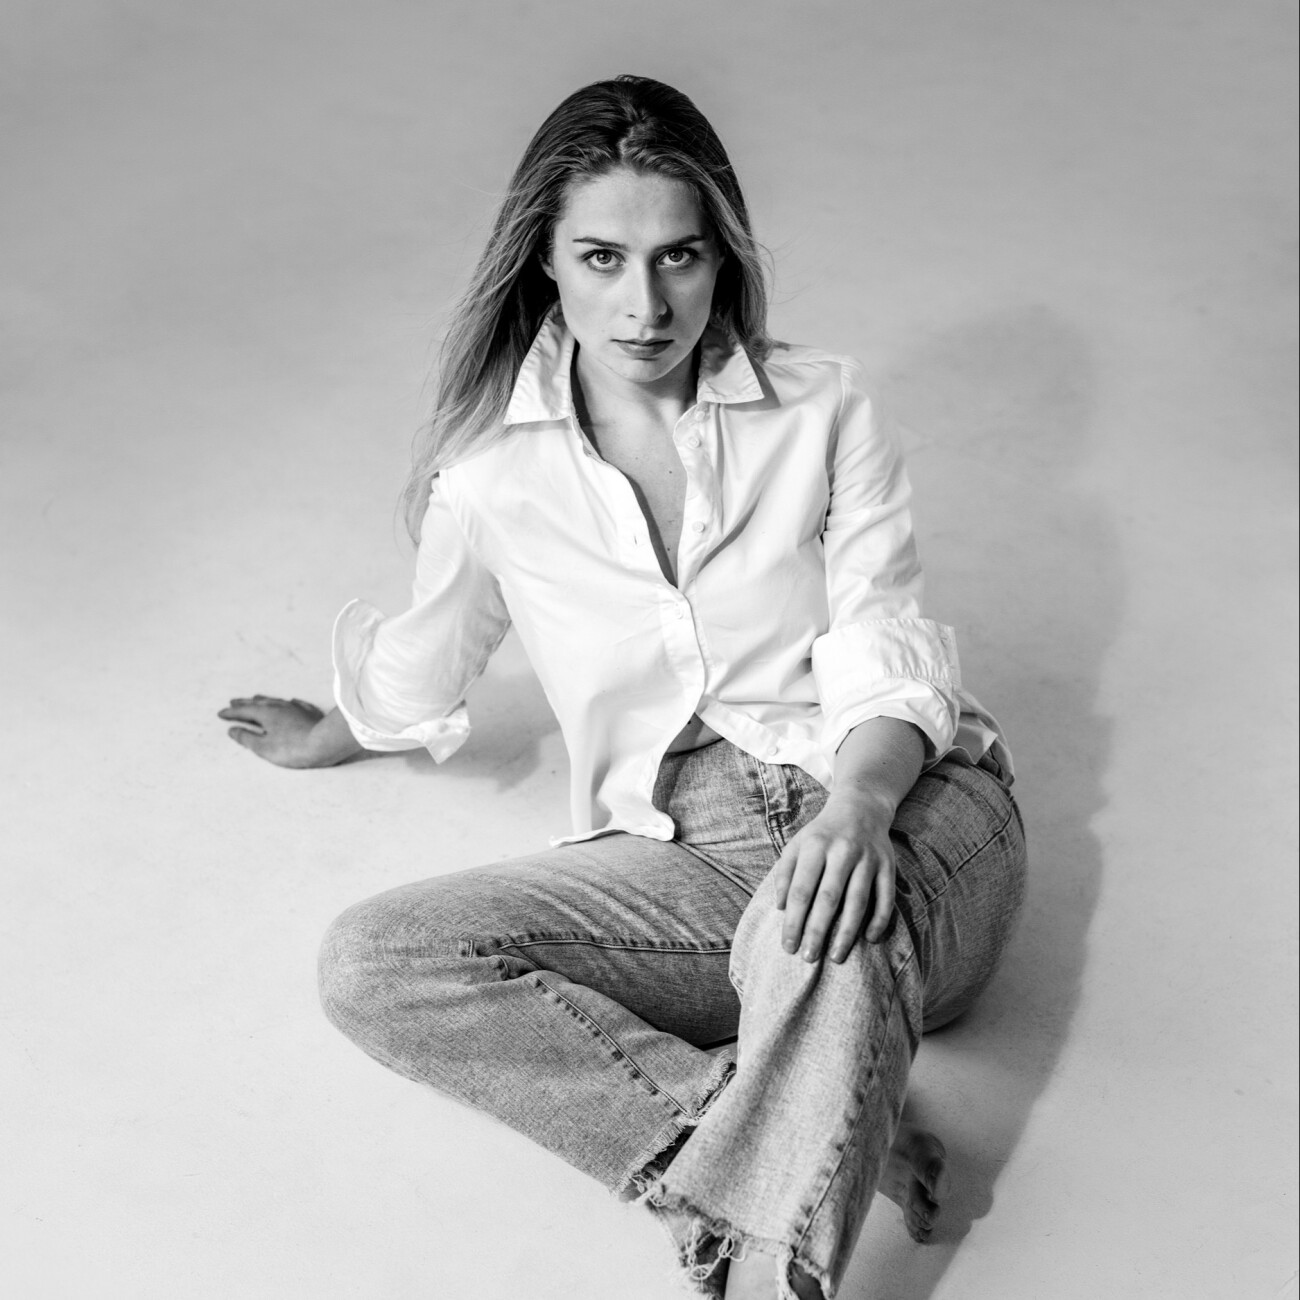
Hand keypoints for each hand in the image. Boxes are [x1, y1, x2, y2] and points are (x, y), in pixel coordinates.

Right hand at [218, 695, 331, 767]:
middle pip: (259, 702)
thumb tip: (232, 730)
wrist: (325, 743)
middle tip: (233, 701)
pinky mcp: (311, 713)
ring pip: (276, 701)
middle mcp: (281, 706)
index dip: (231, 713)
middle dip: (244, 703)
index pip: (244, 711)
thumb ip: (247, 738)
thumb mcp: (263, 747)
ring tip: (255, 698)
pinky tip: (291, 701)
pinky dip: (288, 703)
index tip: (221, 713)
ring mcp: (297, 708)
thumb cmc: (292, 749)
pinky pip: (297, 704)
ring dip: (264, 699)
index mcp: (266, 713)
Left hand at [771, 791, 897, 963]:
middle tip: (808, 958)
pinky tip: (869, 939)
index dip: (793, 920)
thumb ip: (785, 874)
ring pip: (858, 901)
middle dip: (817, 931)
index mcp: (814, 846)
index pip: (801, 889)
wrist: (860, 808)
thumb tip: (782, 907)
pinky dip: (879, 920)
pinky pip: (886, 897)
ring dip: (847, 932)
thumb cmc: (821, 834)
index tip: (787, 946)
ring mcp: (868, 858)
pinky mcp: (888, 865)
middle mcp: (842, 851)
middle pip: (828, 898)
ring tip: (835, 957)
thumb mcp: (796, 845)